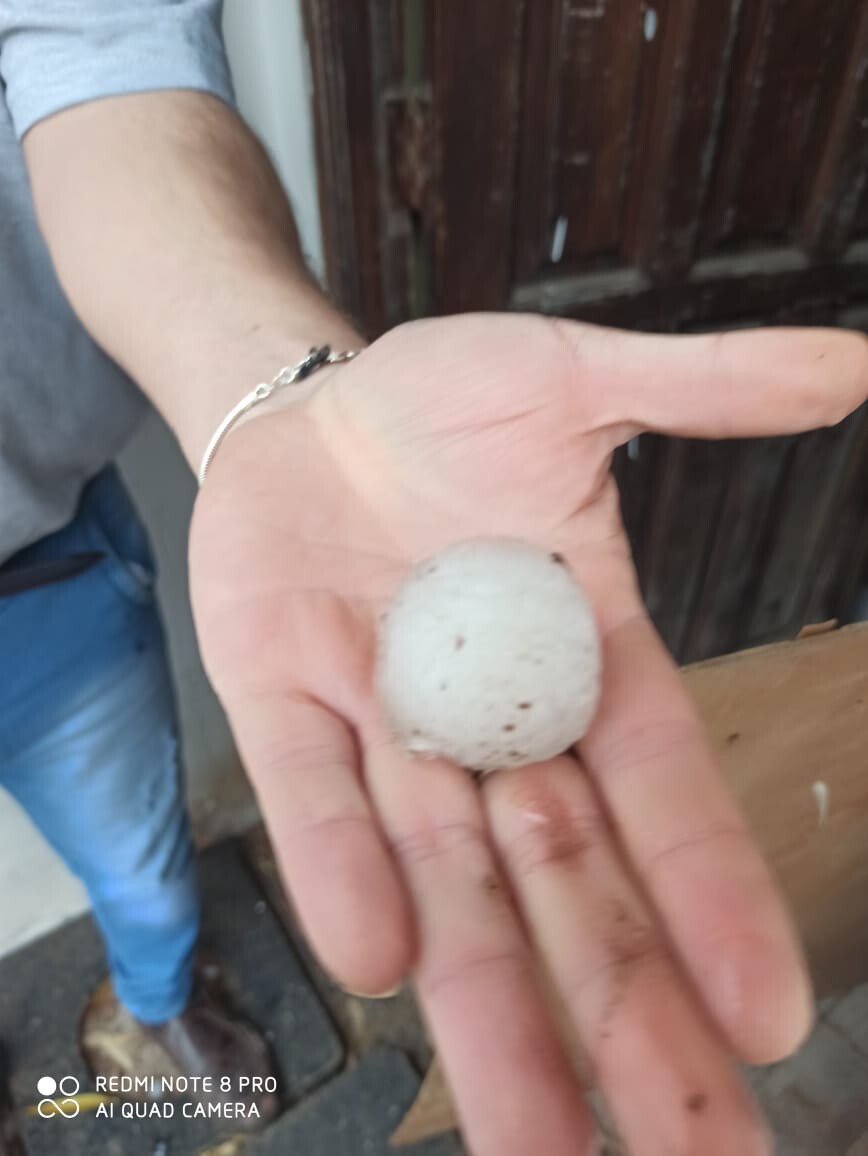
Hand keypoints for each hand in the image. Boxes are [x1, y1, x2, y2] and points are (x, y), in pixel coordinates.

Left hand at [190, 314, 866, 1155]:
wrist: (310, 411)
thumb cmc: (447, 401)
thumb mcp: (576, 383)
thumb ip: (706, 390)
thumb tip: (853, 368)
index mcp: (585, 658)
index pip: (663, 796)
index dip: (712, 897)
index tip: (768, 1013)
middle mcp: (498, 719)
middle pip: (570, 887)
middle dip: (628, 1019)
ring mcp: (390, 722)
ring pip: (449, 886)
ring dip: (490, 1012)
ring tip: (537, 1149)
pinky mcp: (286, 707)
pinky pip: (318, 800)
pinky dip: (343, 871)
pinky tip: (384, 965)